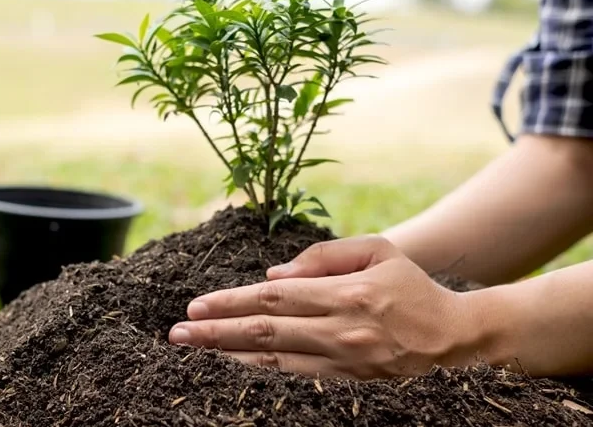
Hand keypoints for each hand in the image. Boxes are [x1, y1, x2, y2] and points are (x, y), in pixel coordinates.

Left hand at [169, 236, 484, 378]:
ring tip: (194, 349)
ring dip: (228, 353)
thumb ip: (324, 256)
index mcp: (346, 293)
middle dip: (215, 332)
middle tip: (178, 334)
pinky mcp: (347, 379)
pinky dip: (259, 369)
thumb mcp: (377, 250)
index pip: (274, 298)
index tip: (197, 305)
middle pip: (264, 331)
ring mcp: (343, 359)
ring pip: (273, 358)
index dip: (231, 302)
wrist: (452, 334)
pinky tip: (233, 363)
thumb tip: (274, 276)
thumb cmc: (410, 284)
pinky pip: (294, 374)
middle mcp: (340, 329)